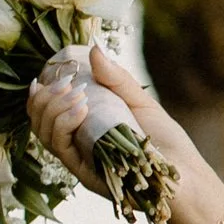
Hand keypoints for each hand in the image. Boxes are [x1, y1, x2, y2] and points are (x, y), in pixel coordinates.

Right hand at [27, 37, 191, 196]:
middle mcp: (77, 146)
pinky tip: (80, 109)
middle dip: (44, 99)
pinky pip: (61, 148)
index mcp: (84, 129)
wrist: (184, 175)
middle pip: (40, 123)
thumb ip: (116, 79)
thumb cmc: (165, 142)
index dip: (38, 96)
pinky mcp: (85, 174)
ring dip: (53, 108)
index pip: (47, 114)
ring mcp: (79, 160)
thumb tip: (94, 48)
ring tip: (75, 94)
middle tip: (66, 84)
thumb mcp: (140, 102)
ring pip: (45, 134)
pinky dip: (65, 124)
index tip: (42, 77)